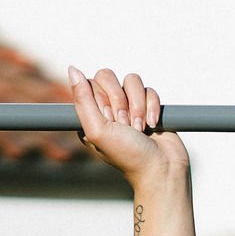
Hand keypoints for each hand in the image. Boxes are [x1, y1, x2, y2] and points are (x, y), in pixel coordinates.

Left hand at [66, 65, 189, 185]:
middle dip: (121, 101)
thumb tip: (72, 69)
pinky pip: (148, 89)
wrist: (162, 167)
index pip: (89, 84)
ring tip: (140, 128)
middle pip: (108, 77)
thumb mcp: (97, 129)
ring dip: (138, 106)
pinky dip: (152, 107)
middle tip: (125, 125)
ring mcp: (127, 106)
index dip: (103, 99)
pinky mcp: (148, 105)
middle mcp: (106, 109)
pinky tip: (153, 126)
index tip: (109, 120)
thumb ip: (83, 100)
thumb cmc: (127, 154)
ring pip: (131, 80)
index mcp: (88, 116)